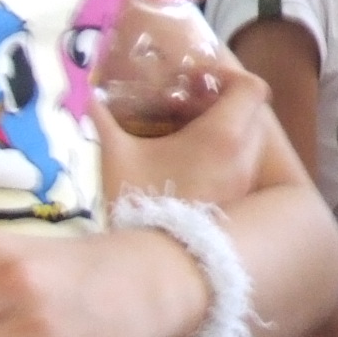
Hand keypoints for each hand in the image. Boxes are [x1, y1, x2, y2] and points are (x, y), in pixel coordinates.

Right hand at [95, 63, 270, 210]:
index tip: (195, 80)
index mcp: (223, 136)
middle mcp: (243, 159)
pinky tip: (186, 164)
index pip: (252, 87)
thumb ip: (100, 117)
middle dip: (224, 102)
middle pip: (252, 112)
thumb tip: (85, 93)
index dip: (229, 75)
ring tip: (185, 134)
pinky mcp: (236, 206)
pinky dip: (224, 157)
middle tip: (186, 105)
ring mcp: (244, 185)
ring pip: (250, 142)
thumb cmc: (135, 200)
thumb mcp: (114, 153)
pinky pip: (242, 169)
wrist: (149, 261)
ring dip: (225, 130)